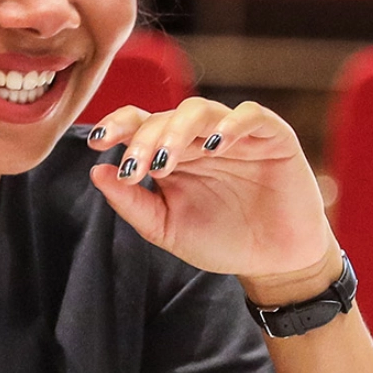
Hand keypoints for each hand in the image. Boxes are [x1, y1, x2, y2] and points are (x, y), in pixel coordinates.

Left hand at [87, 99, 340, 301]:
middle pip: (165, 117)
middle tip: (137, 167)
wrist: (274, 263)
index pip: (140, 124)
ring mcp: (235, 134)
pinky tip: (217, 145)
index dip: (118, 126)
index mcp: (172, 154)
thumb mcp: (168, 229)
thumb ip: (132, 203)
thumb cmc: (221, 242)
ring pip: (201, 109)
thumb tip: (98, 171)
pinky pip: (251, 115)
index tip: (98, 143)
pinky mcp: (272, 136)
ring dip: (179, 130)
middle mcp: (200, 138)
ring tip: (167, 159)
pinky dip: (232, 124)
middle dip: (145, 139)